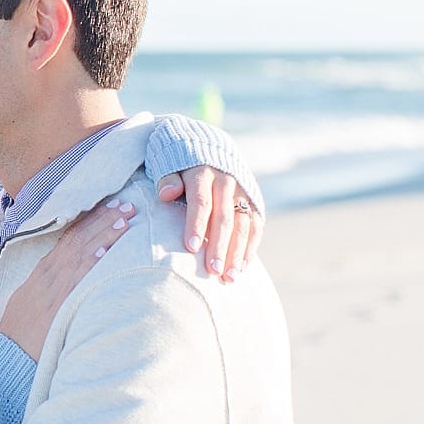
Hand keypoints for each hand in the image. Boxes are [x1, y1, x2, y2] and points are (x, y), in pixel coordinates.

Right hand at [0, 201, 136, 358]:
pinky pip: (77, 279)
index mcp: (42, 270)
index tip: (110, 206)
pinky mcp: (59, 304)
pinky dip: (91, 262)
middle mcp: (48, 273)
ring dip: (104, 235)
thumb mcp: (30, 298)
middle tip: (127, 206)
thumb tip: (68, 274)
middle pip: (78, 238)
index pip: (69, 236)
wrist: (9, 353)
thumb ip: (49, 283)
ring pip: (81, 252)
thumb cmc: (20, 330)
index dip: (90, 219)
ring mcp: (53, 287)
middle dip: (103, 219)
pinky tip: (106, 251)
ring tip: (125, 221)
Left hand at [156, 166, 262, 282]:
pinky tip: (241, 267)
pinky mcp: (254, 200)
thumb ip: (167, 179)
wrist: (209, 146)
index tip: (191, 248)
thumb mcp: (169, 164)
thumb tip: (166, 194)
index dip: (196, 225)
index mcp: (203, 174)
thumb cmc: (181, 164)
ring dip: (237, 252)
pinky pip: (256, 226)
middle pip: (224, 217)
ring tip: (229, 277)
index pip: (201, 202)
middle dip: (219, 246)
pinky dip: (250, 247)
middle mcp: (226, 182)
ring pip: (243, 225)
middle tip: (213, 270)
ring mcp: (242, 192)